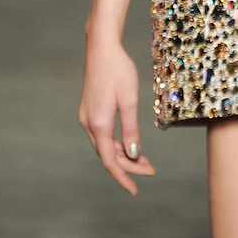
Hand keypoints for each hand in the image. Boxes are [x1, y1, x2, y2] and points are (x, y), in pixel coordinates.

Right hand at [78, 34, 155, 194]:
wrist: (101, 48)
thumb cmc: (118, 71)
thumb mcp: (129, 100)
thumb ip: (130, 129)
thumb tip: (133, 154)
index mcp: (98, 124)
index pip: (110, 161)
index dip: (124, 177)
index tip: (136, 189)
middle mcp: (88, 124)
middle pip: (107, 155)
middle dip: (128, 166)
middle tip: (150, 170)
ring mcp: (87, 117)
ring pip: (104, 146)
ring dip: (122, 155)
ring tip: (144, 160)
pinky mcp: (90, 110)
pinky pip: (102, 135)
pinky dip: (116, 143)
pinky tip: (128, 143)